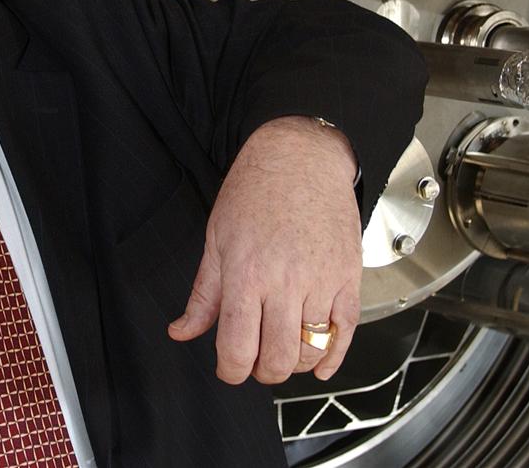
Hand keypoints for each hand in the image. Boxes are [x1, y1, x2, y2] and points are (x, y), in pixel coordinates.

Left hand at [167, 116, 360, 384]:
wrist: (302, 157)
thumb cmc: (255, 191)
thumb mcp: (217, 238)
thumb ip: (203, 293)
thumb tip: (181, 331)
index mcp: (245, 274)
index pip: (237, 348)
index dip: (229, 371)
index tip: (227, 368)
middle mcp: (285, 282)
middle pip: (275, 359)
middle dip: (260, 372)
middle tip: (253, 361)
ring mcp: (321, 281)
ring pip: (310, 351)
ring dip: (292, 364)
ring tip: (280, 352)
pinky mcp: (347, 278)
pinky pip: (345, 333)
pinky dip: (332, 358)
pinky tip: (318, 364)